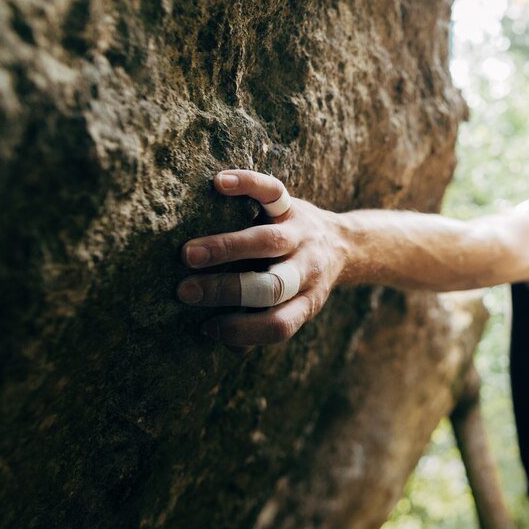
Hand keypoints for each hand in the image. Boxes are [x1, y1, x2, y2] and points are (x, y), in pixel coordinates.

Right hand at [177, 170, 342, 347]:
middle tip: (185, 291)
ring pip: (269, 241)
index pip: (279, 325)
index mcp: (306, 301)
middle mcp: (307, 269)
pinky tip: (219, 183)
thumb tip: (228, 345)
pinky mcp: (294, 206)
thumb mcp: (294, 307)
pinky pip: (274, 192)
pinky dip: (248, 184)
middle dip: (228, 290)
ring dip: (227, 247)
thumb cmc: (301, 282)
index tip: (207, 327)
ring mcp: (301, 235)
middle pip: (273, 286)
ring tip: (188, 254)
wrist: (343, 244)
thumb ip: (265, 325)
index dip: (242, 331)